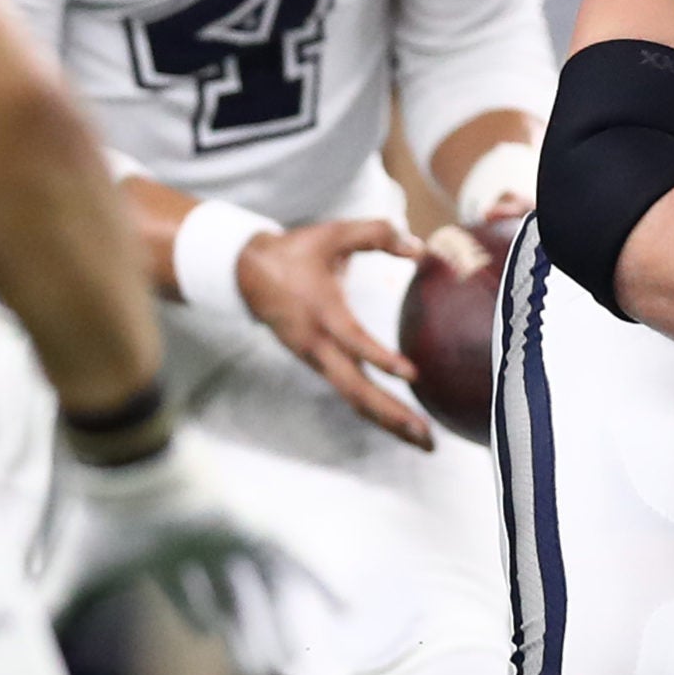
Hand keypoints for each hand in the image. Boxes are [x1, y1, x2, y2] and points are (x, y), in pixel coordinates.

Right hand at [34, 428, 306, 671]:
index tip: (208, 636)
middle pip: (231, 596)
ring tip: (287, 661)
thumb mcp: (76, 575)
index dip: (199, 616)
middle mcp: (203, 547)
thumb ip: (51, 610)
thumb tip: (14, 645)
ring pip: (263, 586)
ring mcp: (232, 535)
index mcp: (166, 557)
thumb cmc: (104, 518)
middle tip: (258, 671)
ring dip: (275, 622)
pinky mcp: (255, 523)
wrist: (125, 464)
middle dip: (242, 632)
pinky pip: (297, 555)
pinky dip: (321, 579)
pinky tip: (344, 604)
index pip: (187, 593)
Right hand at [237, 218, 431, 447]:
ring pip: (354, 398)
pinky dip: (376, 410)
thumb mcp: (334, 233)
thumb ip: (377, 234)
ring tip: (425, 441)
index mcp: (322, 314)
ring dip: (388, 420)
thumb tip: (420, 248)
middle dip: (392, 413)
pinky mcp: (319, 364)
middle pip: (355, 389)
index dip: (379, 358)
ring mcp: (317, 359)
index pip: (352, 341)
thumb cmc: (296, 251)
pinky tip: (402, 422)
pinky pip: (350, 392)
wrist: (247, 272)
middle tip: (426, 436)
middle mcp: (318, 346)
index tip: (412, 374)